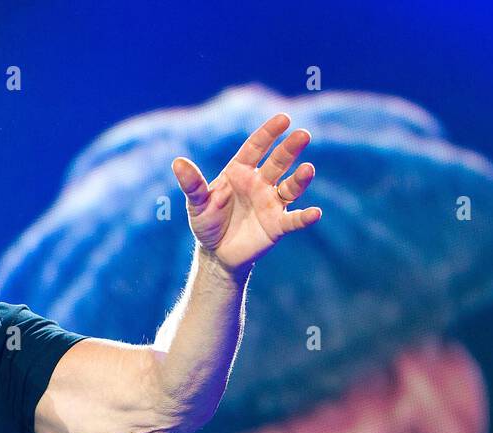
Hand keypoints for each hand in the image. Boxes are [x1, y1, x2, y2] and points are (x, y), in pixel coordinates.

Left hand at [171, 113, 321, 277]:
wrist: (216, 254)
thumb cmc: (207, 223)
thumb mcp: (197, 203)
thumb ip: (192, 184)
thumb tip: (178, 162)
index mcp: (240, 171)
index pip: (256, 147)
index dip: (269, 133)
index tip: (284, 119)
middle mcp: (260, 183)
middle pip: (278, 162)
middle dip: (290, 148)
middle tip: (303, 134)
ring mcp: (271, 203)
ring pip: (290, 187)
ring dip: (300, 179)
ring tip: (308, 169)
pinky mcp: (277, 225)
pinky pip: (294, 220)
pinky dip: (305, 217)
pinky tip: (315, 213)